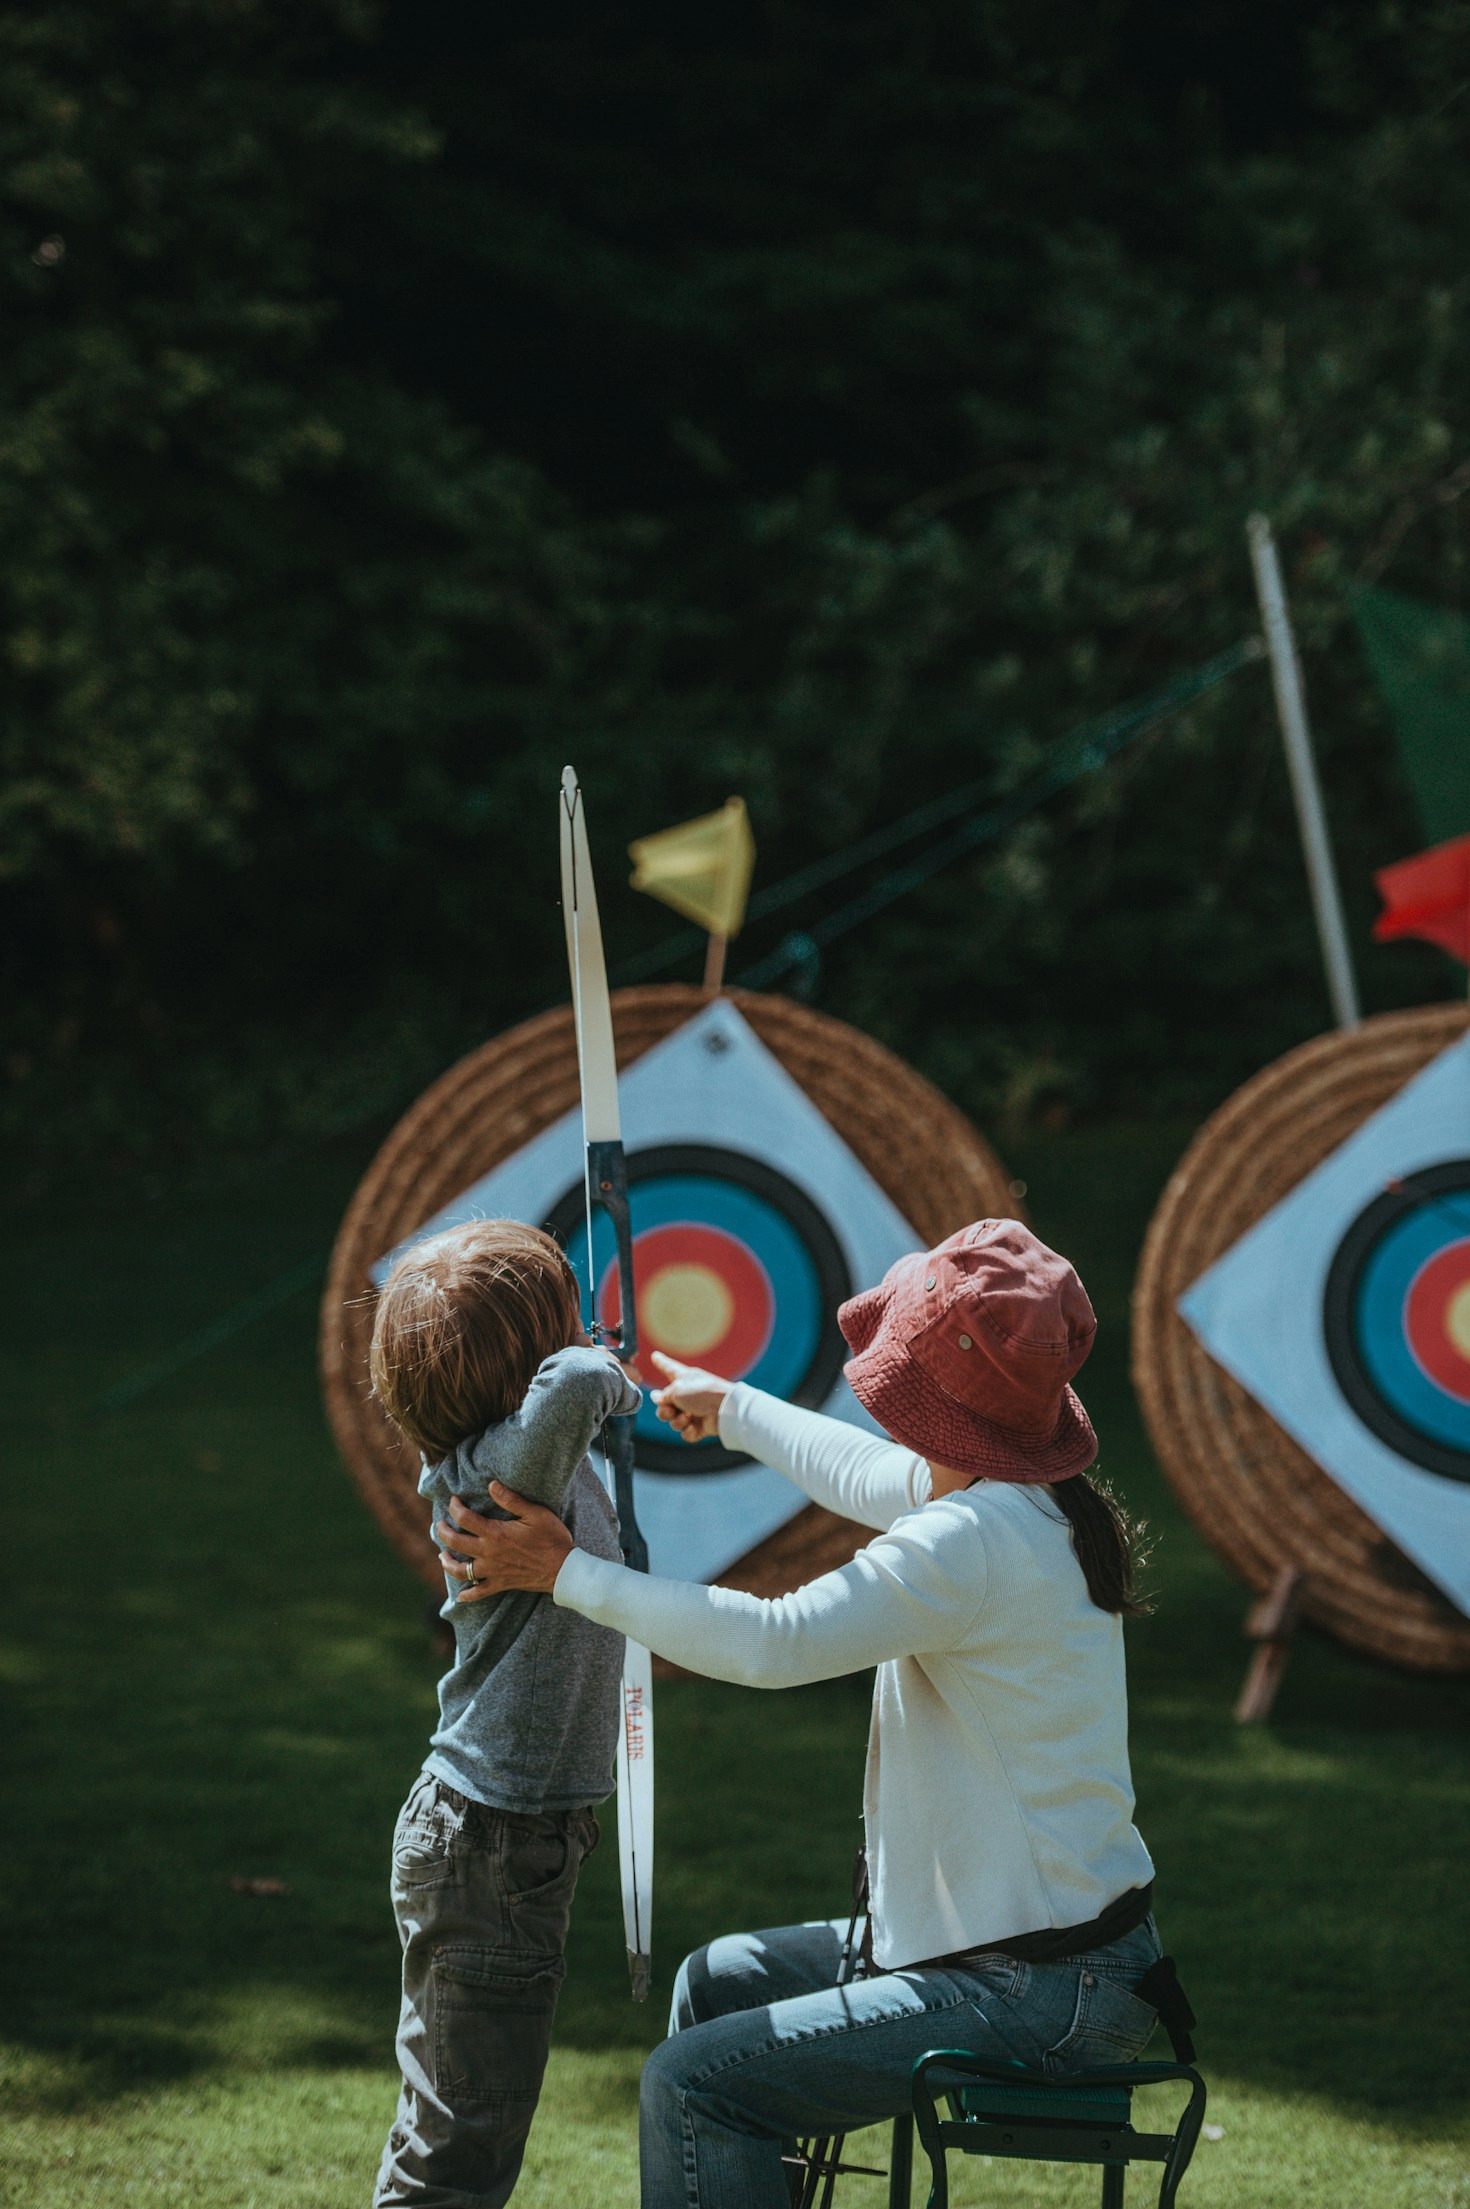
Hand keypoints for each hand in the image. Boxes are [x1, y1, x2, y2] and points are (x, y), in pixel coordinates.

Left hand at [436, 1484, 573, 1600]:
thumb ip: (511, 1499)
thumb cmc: (552, 1538)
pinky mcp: (500, 1584)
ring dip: (447, 1563)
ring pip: (461, 1570)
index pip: (466, 1519)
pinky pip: (479, 1593)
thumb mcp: (535, 1513)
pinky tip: (459, 1596)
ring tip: (442, 1556)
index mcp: (496, 1533)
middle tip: (439, 1524)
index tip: (453, 1500)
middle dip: (443, 1532)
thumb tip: (491, 1485)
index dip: (455, 1507)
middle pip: (456, 1543)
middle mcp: (489, 1553)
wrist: (563, 1569)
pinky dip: (467, 1595)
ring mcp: (493, 1571)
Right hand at [649, 1351, 730, 1443]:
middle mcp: (688, 1394)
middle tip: (670, 1410)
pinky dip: (688, 1431)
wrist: (724, 1409)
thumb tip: (657, 1398)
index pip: (669, 1368)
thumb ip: (664, 1394)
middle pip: (666, 1405)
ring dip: (677, 1421)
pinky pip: (686, 1433)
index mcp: (684, 1379)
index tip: (655, 1355)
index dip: (661, 1363)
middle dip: (664, 1411)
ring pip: (674, 1421)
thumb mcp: (677, 1388)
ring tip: (687, 1417)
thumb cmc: (702, 1393)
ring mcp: (694, 1411)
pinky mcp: (701, 1427)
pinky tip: (694, 1426)